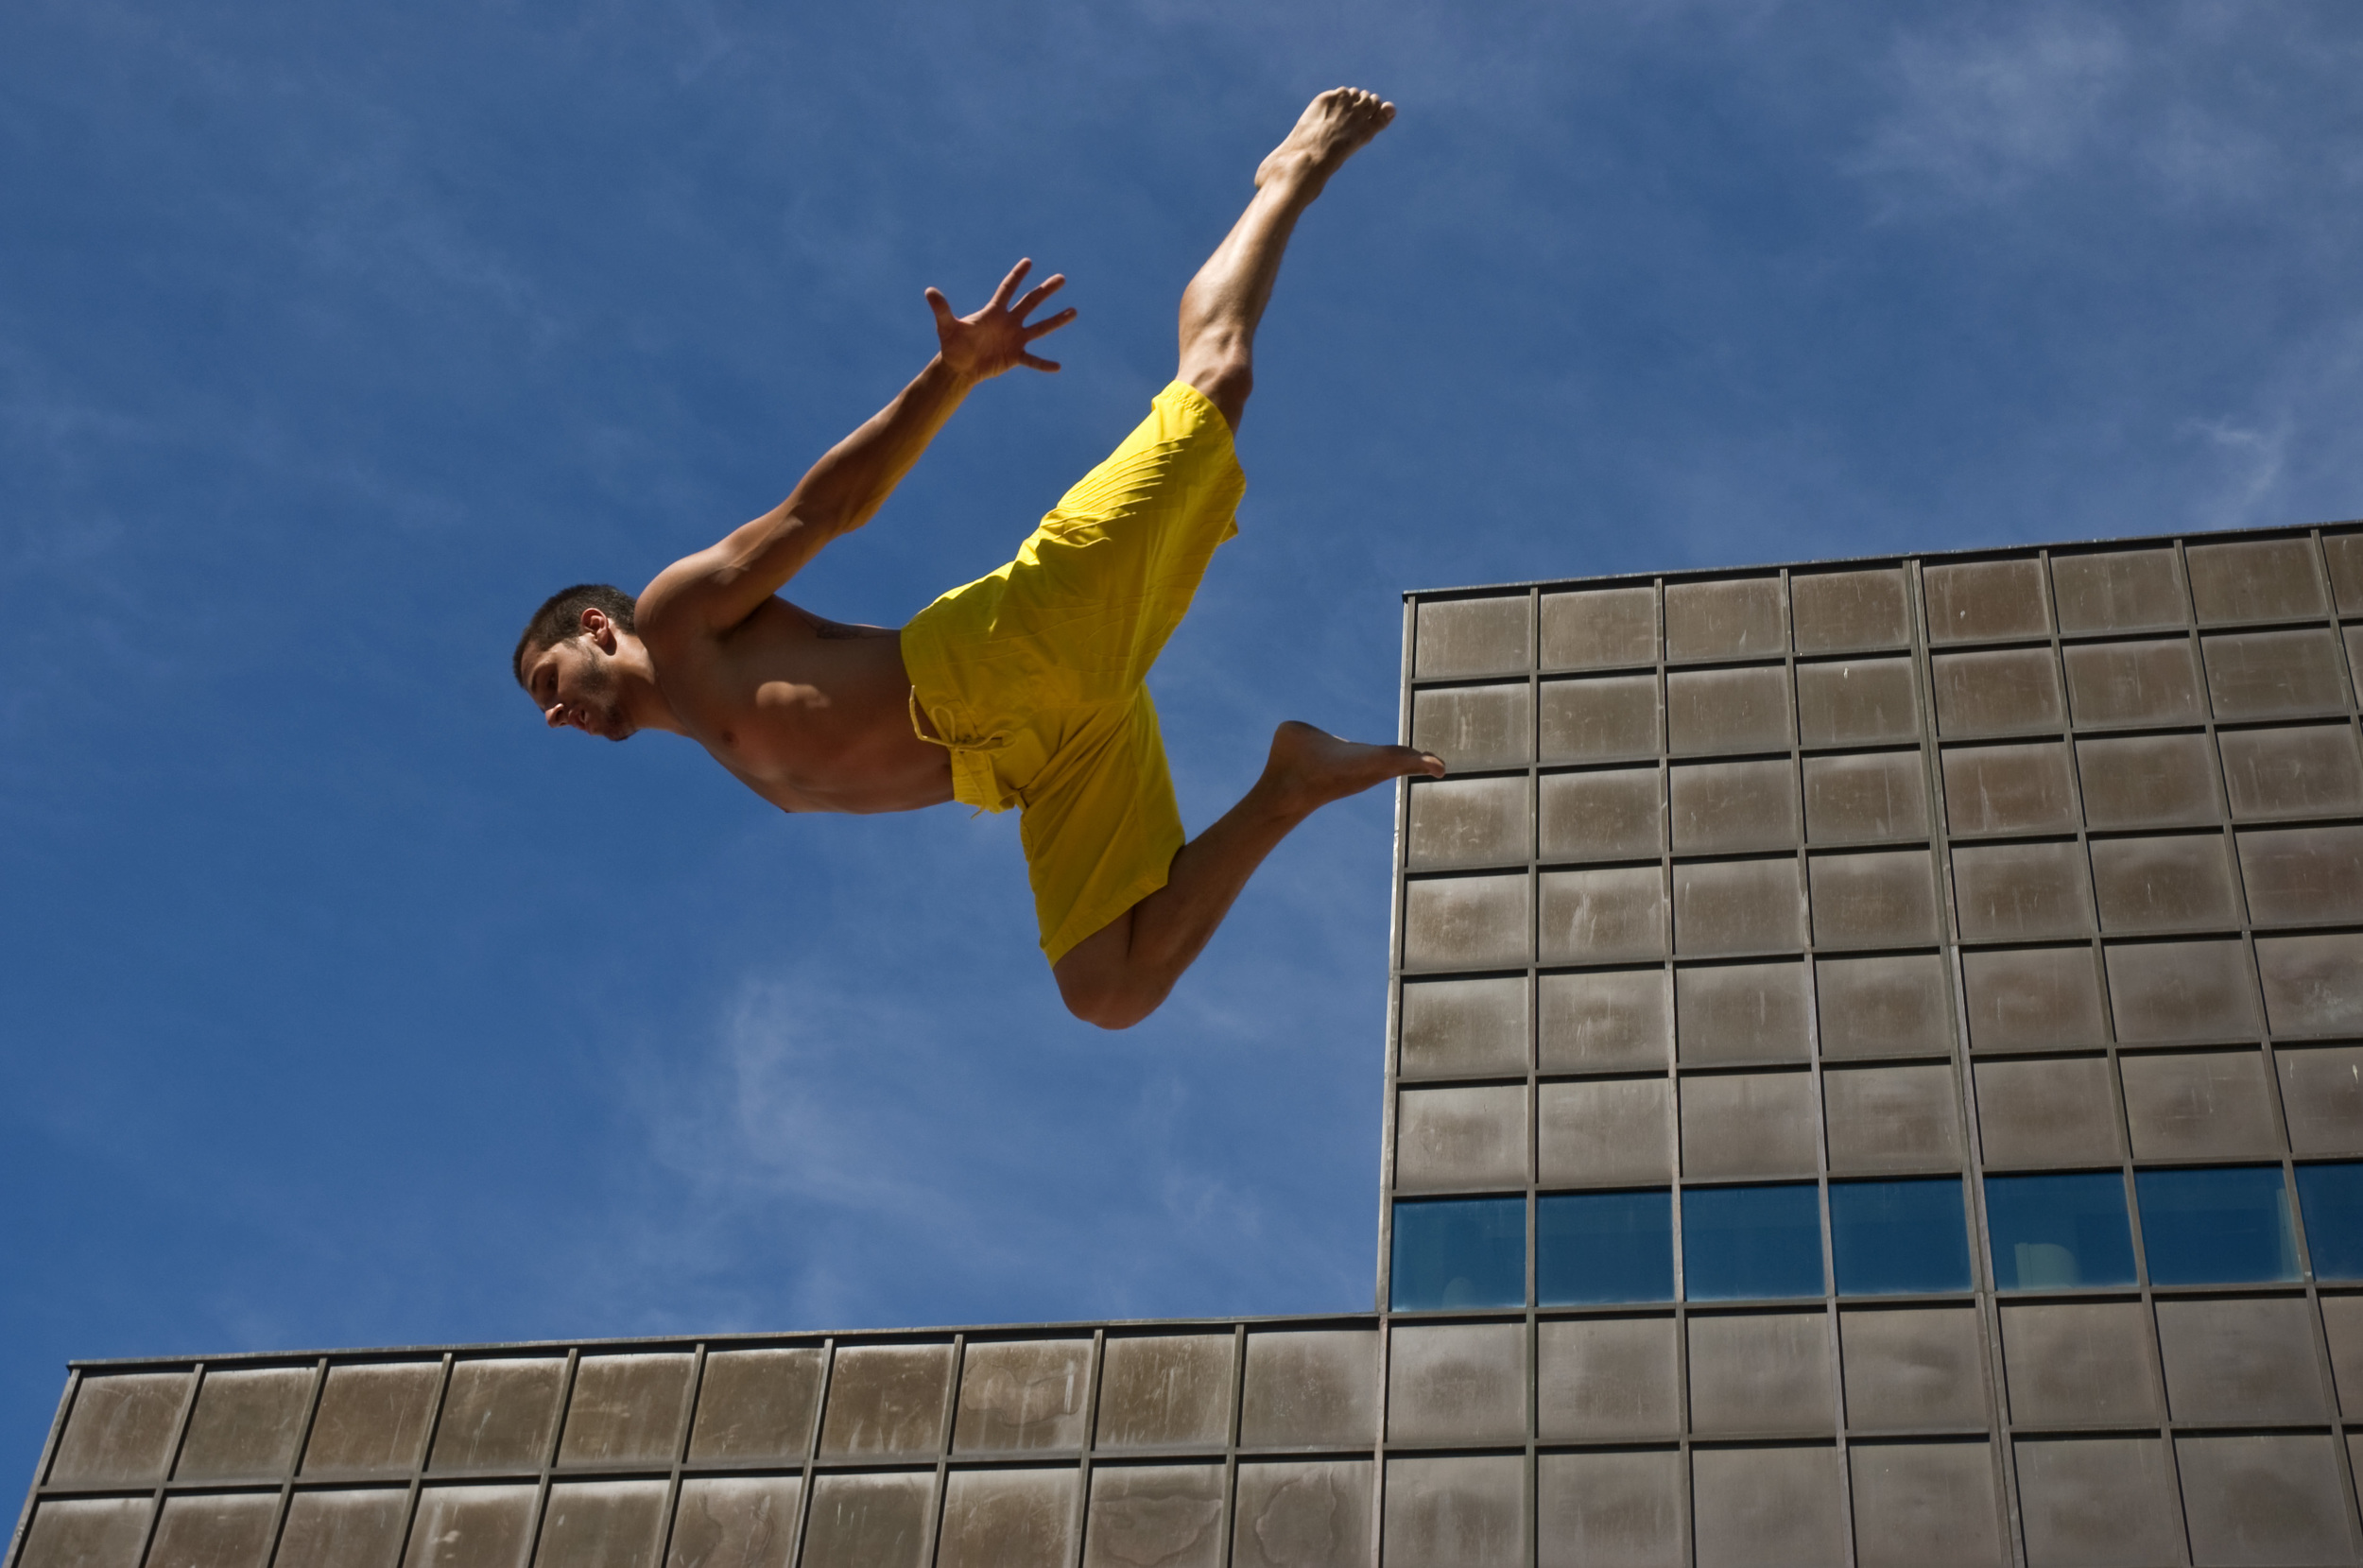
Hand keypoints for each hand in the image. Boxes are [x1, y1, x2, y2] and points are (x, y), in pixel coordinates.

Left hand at [925, 259, 1076, 380]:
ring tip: (1073, 311)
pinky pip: (1032, 360)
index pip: (1007, 289)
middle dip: (1045, 290)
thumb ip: (942, 310)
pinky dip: (1044, 364)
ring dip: (1056, 320)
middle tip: (1061, 278)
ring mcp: (1014, 339)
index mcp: (994, 312)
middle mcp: (1008, 322)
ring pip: (1039, 327)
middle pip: (1030, 302)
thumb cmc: (952, 344)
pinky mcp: (1015, 356)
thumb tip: (929, 291)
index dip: (1017, 276)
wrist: (959, 367)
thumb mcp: (947, 327)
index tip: (1028, 261)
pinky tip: (1057, 366)